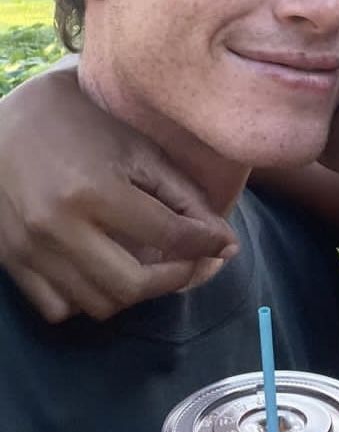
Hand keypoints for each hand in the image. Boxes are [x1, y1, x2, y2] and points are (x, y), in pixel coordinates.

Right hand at [0, 63, 236, 321]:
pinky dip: (89, 298)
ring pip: (98, 304)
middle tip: (191, 263)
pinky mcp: (12, 262)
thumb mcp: (135, 146)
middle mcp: (59, 227)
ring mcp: (31, 250)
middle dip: (174, 280)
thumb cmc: (78, 123)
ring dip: (135, 293)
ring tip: (152, 266)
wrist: (3, 125)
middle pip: (133, 286)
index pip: (170, 236)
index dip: (207, 245)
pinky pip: (59, 308)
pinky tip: (105, 270)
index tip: (223, 244)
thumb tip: (222, 240)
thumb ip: (180, 192)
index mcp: (95, 189)